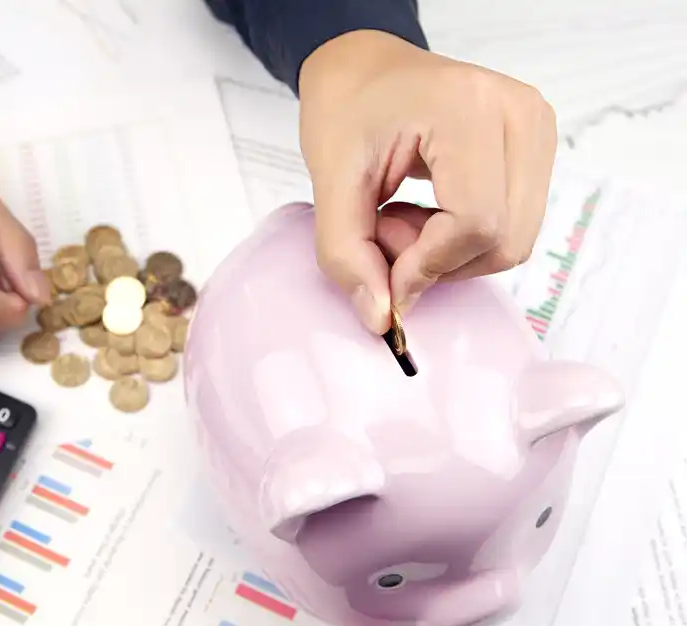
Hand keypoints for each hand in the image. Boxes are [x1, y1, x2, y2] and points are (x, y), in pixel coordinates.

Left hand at [298, 30, 556, 333]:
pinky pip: (513, 226)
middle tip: (385, 233)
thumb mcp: (328, 179)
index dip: (427, 265)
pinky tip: (427, 214)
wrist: (364, 69)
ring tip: (402, 219)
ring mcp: (536, 129)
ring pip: (513, 241)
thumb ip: (347, 252)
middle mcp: (519, 113)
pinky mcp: (536, 149)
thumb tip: (382, 316)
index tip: (382, 272)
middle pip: (504, 239)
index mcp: (469, 107)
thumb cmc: (346, 106)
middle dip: (439, 261)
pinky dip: (465, 241)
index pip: (475, 221)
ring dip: (451, 254)